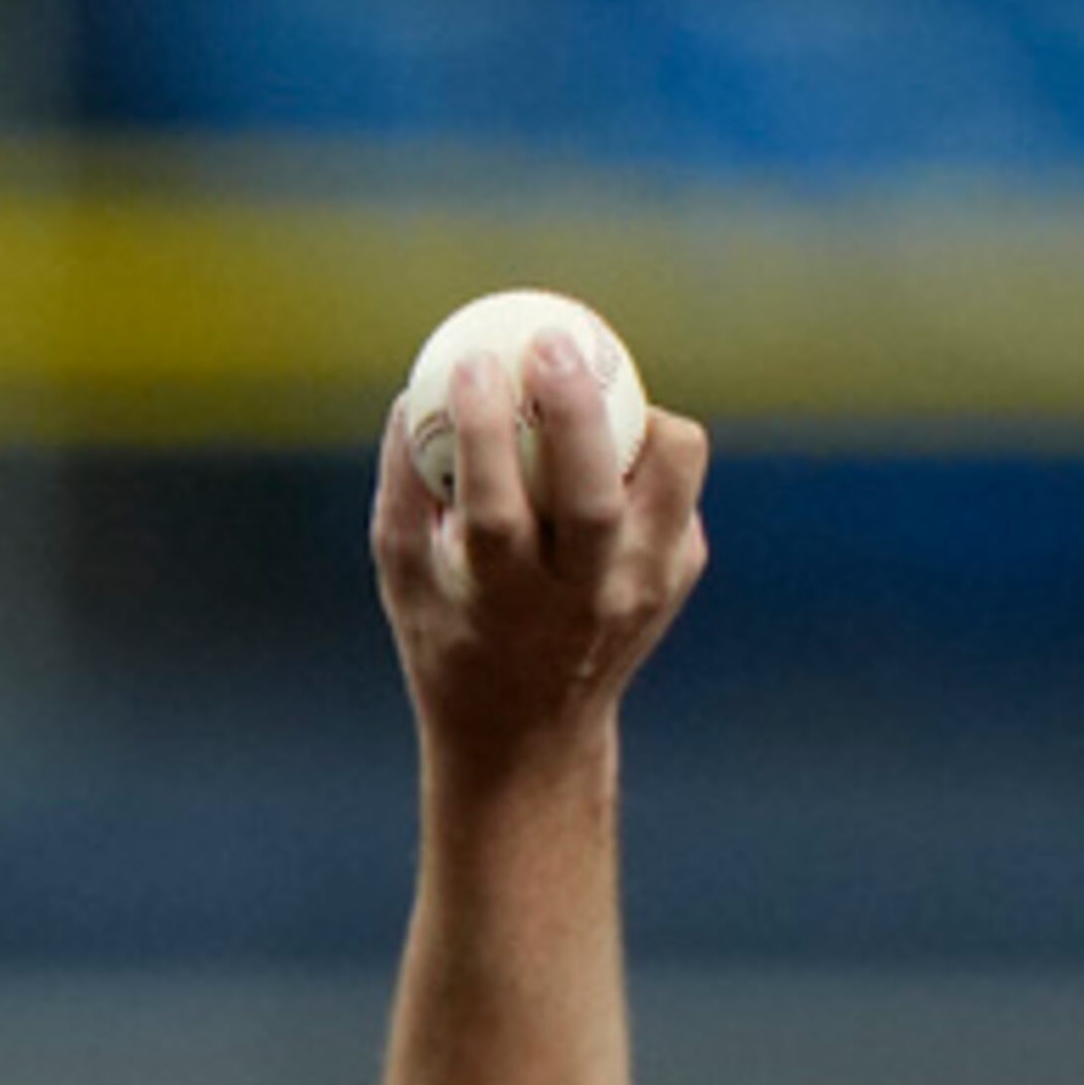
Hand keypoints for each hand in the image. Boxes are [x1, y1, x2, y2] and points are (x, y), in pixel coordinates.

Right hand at [371, 330, 709, 765]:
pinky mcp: (680, 572)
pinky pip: (677, 485)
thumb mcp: (405, 580)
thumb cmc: (452, 638)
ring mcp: (642, 589)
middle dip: (573, 407)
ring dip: (642, 419)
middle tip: (550, 344)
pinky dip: (648, 453)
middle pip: (592, 495)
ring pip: (672, 471)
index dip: (483, 429)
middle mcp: (581, 601)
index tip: (470, 363)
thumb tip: (409, 394)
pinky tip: (614, 454)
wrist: (530, 740)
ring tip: (604, 399)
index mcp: (503, 605)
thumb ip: (402, 489)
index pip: (496, 509)